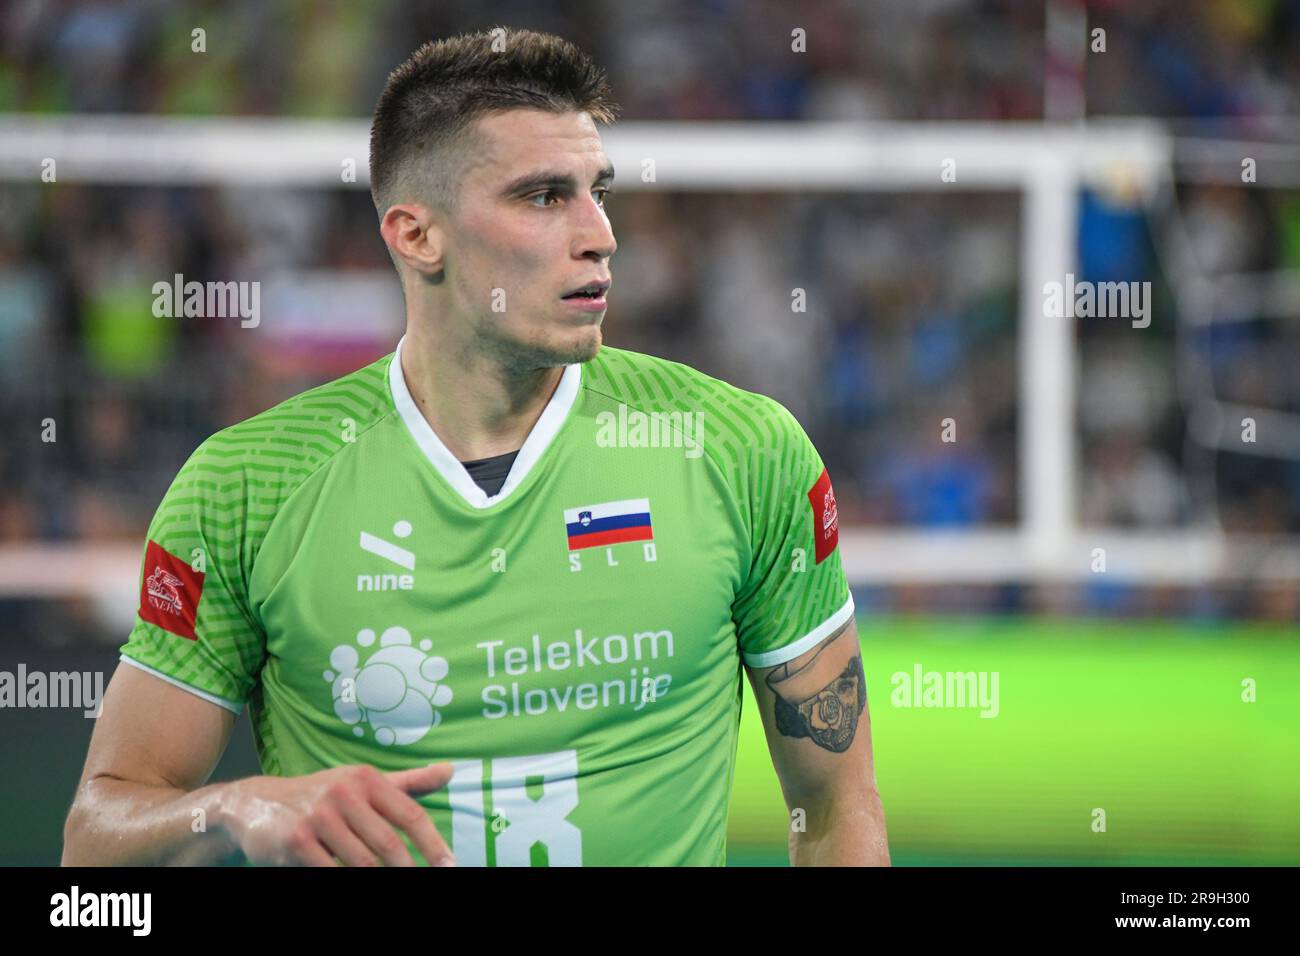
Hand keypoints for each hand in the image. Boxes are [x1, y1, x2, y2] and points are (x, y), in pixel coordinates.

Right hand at [222, 763, 455, 866]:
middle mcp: (344, 793)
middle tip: (424, 881)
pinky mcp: (296, 841)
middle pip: (388, 842)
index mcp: (366, 779)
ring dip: (380, 876)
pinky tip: (356, 880)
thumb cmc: (322, 794)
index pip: (409, 814)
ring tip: (396, 883)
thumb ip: (407, 783)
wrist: (257, 803)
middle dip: (408, 868)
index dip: (432, 843)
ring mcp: (318, 817)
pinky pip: (331, 870)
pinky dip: (346, 877)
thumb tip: (451, 770)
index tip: (449, 865)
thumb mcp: (363, 782)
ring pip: (362, 862)